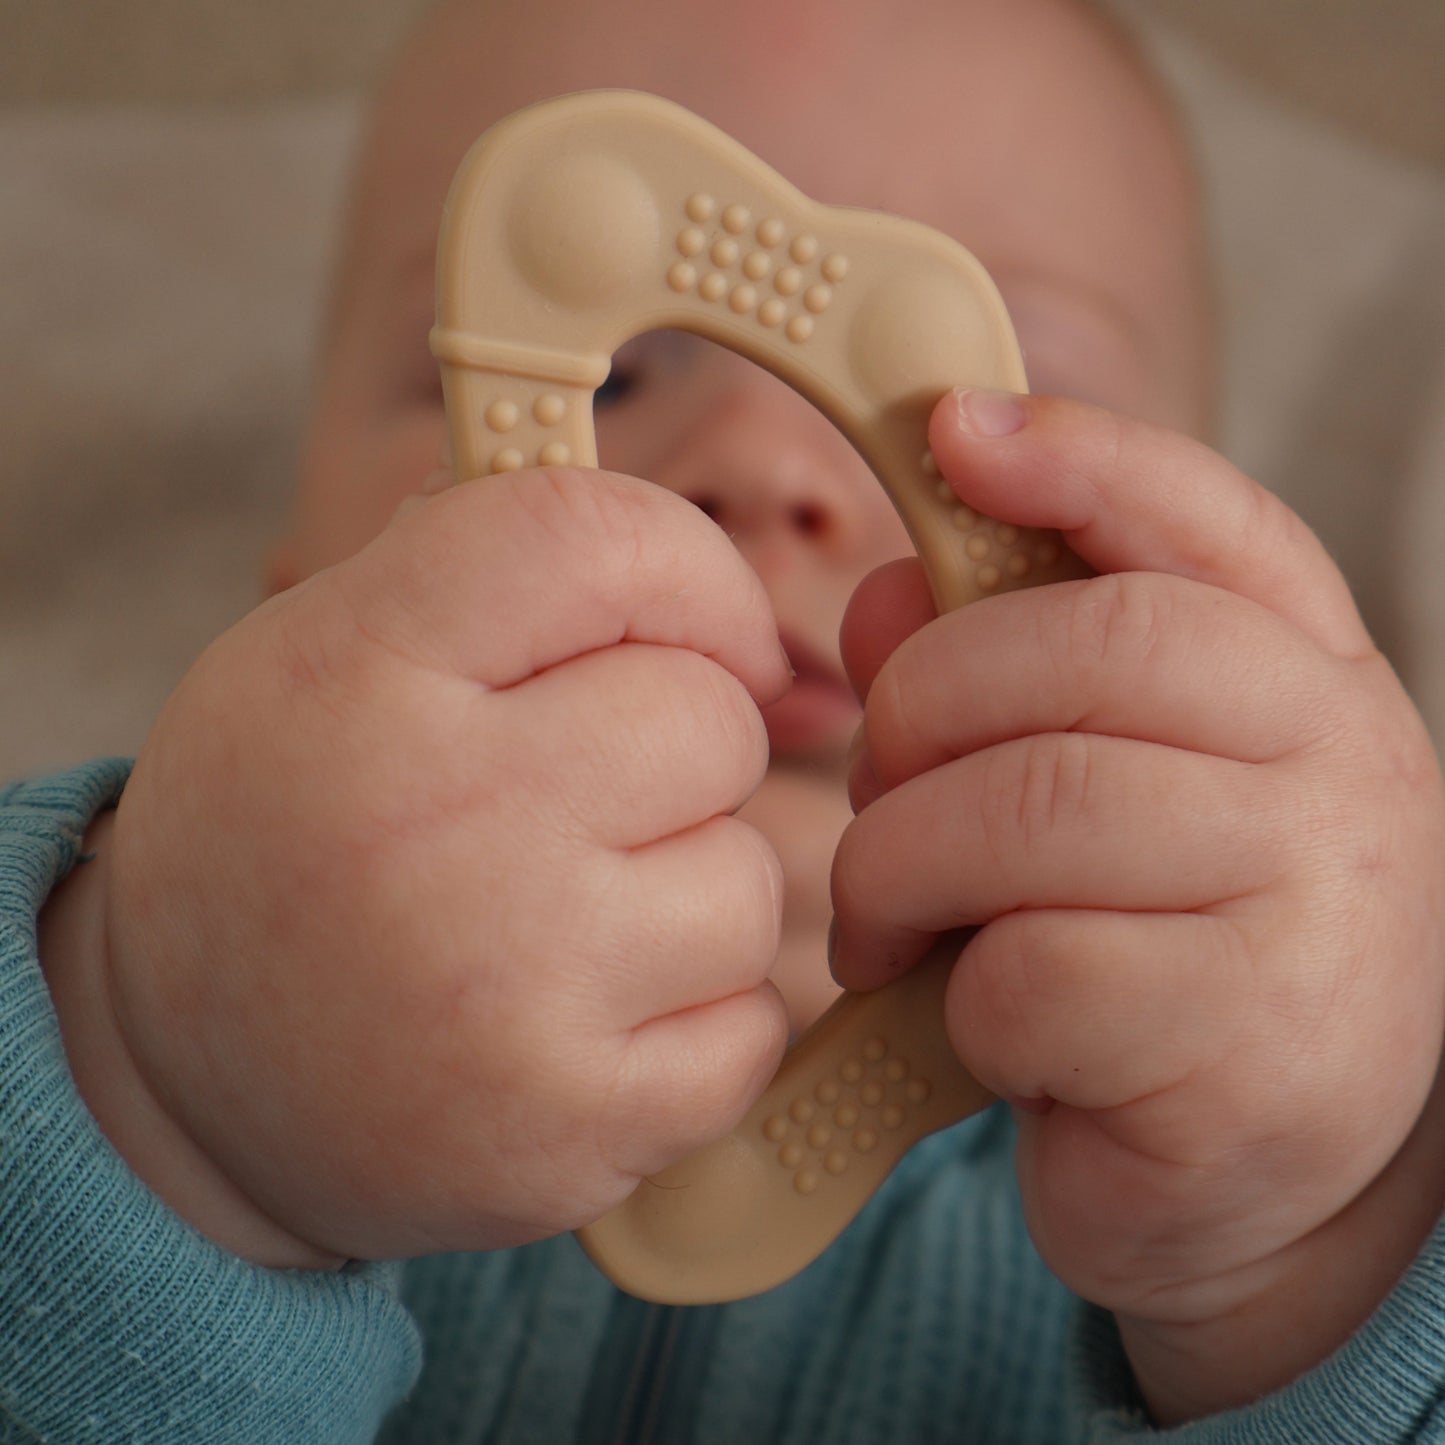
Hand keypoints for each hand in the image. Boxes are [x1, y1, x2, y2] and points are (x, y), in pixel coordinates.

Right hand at [41, 469, 790, 1266]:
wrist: (183, 1083)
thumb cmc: (289, 836)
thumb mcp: (321, 657)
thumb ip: (488, 574)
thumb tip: (699, 580)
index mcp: (360, 673)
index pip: (595, 540)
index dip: (688, 574)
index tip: (705, 633)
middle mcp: (440, 826)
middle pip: (713, 721)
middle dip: (682, 750)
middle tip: (585, 801)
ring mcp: (510, 996)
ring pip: (748, 883)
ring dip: (691, 892)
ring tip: (568, 924)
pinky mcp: (568, 1136)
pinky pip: (754, 1030)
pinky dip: (700, 1022)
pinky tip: (592, 1020)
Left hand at [830, 391, 1444, 1421]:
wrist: (1267, 1163)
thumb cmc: (1155, 942)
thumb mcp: (1098, 781)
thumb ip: (1004, 671)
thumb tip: (884, 598)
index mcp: (1305, 677)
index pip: (1207, 520)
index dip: (1075, 458)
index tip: (950, 430)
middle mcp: (1341, 768)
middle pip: (1088, 650)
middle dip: (924, 704)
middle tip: (878, 783)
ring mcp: (1315, 911)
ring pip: (1036, 810)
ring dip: (904, 865)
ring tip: (886, 921)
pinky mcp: (1251, 1053)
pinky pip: (1035, 971)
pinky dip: (959, 996)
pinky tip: (978, 1026)